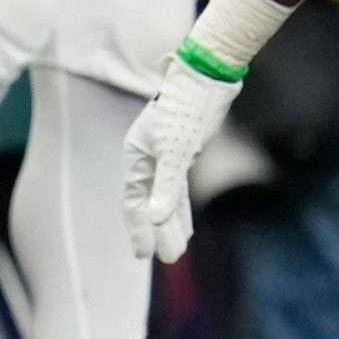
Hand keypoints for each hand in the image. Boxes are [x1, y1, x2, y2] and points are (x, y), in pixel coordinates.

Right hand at [120, 54, 242, 260]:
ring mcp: (163, 157)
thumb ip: (166, 187)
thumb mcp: (176, 152)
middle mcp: (145, 159)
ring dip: (171, 224)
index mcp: (135, 156)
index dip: (138, 228)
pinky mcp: (181, 155)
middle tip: (169, 259)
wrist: (205, 79)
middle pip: (149, 203)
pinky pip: (177, 190)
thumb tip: (156, 219)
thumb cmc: (186, 111)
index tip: (143, 254)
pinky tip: (186, 227)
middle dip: (158, 232)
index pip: (133, 201)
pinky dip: (181, 209)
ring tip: (178, 250)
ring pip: (164, 199)